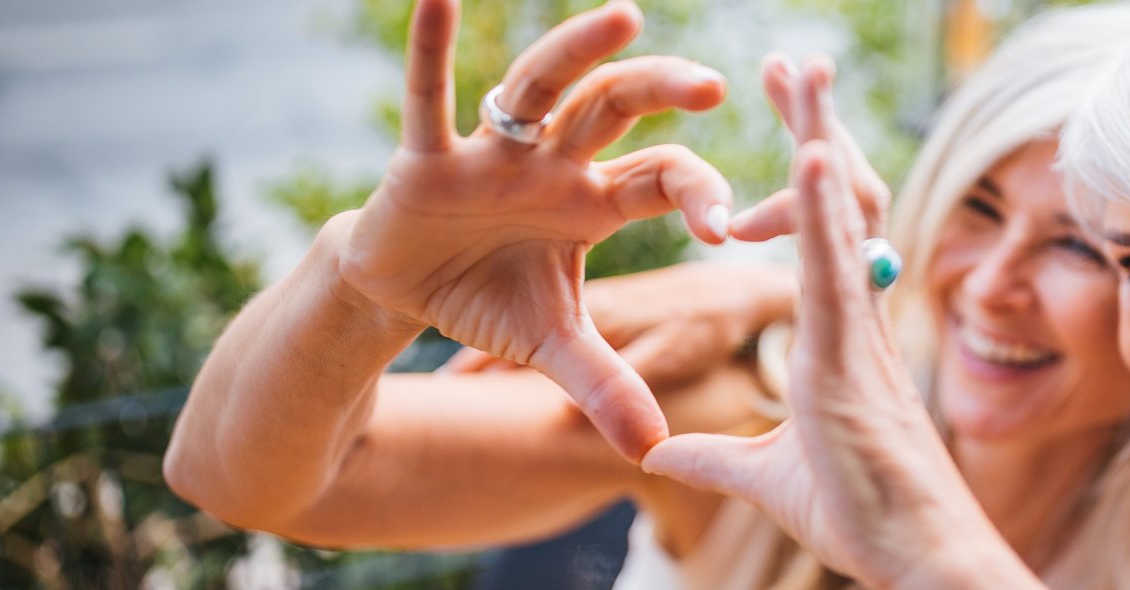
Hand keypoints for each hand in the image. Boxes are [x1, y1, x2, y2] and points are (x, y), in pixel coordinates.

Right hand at [336, 0, 731, 460]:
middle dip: (662, 92)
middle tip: (714, 84)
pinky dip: (432, 47)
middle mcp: (554, 160)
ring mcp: (494, 150)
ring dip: (580, 51)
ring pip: (544, 86)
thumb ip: (604, 384)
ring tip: (625, 16)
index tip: (728, 226)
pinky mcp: (427, 156)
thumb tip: (653, 450)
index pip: (662, 179)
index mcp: (595, 199)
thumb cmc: (488, 297)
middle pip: (618, 110)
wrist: (401, 290)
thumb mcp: (551, 344)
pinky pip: (431, 95)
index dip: (697, 195)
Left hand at [641, 59, 1035, 588]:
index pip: (824, 232)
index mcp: (840, 336)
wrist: (915, 557)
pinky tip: (813, 152)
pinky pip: (834, 269)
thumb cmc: (865, 518)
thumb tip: (661, 455)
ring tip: (803, 72)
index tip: (792, 124)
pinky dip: (825, 208)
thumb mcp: (765, 478)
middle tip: (793, 63)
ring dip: (821, 137)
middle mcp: (854, 318)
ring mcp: (854, 331)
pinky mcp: (847, 357)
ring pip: (842, 215)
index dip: (810, 174)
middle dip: (816, 126)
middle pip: (841, 200)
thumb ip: (715, 456)